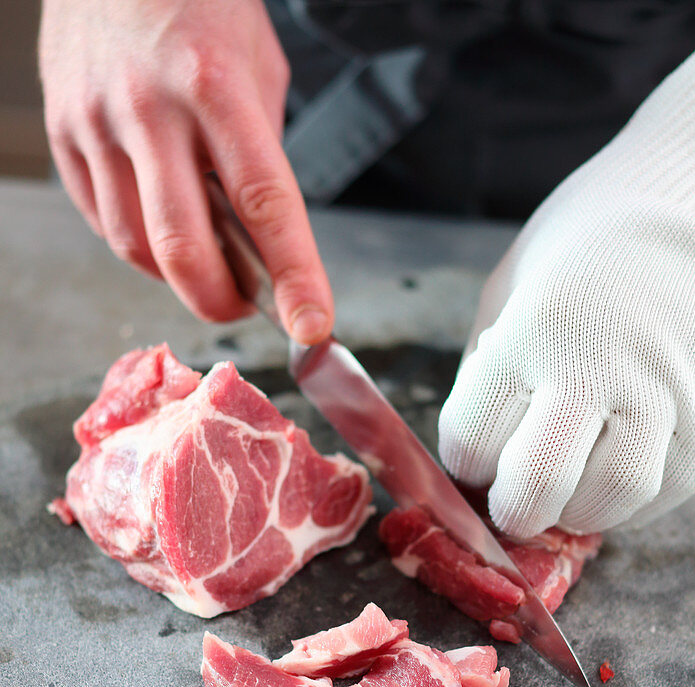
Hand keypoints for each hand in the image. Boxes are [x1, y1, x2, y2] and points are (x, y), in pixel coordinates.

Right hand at [39, 0, 333, 338]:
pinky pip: (102, 222)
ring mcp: (97, 122)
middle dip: (220, 301)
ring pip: (134, 248)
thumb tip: (263, 237)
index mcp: (215, 86)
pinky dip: (138, 244)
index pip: (264, 204)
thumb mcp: (259, 67)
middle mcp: (150, 109)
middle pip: (183, 249)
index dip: (293, 276)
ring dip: (177, 277)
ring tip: (205, 261)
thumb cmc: (198, 3)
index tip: (312, 327)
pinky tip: (160, 225)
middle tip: (244, 304)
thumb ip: (262, 153)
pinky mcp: (63, 133)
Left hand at [439, 15, 694, 537]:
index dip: (467, 461)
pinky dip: (627, 500)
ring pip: (605, 504)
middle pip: (535, 489)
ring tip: (569, 482)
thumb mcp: (512, 285)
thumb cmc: (592, 244)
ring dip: (574, 511)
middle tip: (516, 497)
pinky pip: (661, 495)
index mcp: (533, 330)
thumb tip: (477, 457)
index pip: (472, 443)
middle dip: (513, 510)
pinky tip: (613, 466)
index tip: (479, 450)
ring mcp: (665, 399)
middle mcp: (598, 369)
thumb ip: (486, 371)